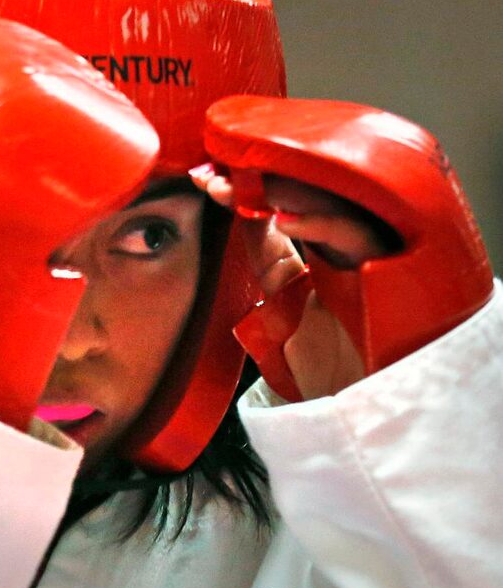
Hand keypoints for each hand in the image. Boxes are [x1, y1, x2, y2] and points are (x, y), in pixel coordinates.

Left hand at [196, 96, 492, 400]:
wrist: (353, 417)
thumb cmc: (322, 373)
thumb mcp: (279, 309)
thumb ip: (265, 264)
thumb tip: (239, 219)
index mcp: (319, 255)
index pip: (281, 205)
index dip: (242, 188)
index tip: (200, 180)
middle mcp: (345, 249)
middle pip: (308, 193)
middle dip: (258, 177)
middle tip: (213, 171)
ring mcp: (367, 257)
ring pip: (333, 202)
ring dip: (281, 190)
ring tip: (236, 187)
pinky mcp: (386, 275)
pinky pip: (356, 236)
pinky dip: (317, 223)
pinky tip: (277, 219)